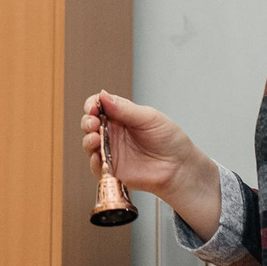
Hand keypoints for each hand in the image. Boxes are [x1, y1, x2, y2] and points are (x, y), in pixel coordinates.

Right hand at [80, 91, 215, 227]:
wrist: (179, 167)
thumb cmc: (169, 140)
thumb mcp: (149, 118)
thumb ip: (125, 109)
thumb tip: (103, 95)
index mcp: (121, 115)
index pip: (99, 106)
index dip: (92, 104)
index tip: (93, 107)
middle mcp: (113, 132)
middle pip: (90, 124)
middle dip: (87, 121)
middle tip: (93, 122)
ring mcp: (111, 151)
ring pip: (89, 144)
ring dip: (88, 140)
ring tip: (95, 138)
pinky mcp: (112, 170)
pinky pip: (96, 166)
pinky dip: (94, 161)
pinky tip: (98, 156)